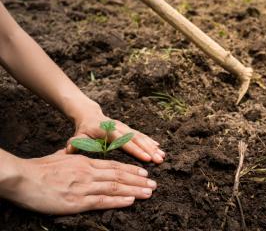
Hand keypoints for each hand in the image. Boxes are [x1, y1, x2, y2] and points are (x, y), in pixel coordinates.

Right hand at [1, 150, 156, 214]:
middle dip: (138, 180)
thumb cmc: (40, 168)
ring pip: (115, 187)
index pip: (113, 165)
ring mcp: (84, 187)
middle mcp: (89, 173)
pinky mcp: (77, 201)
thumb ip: (72, 156)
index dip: (131, 169)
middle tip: (154, 184)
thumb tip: (74, 152)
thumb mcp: (60, 158)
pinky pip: (102, 200)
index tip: (144, 172)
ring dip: (134, 190)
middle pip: (119, 176)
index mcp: (85, 162)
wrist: (23, 177)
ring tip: (149, 192)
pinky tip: (131, 200)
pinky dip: (118, 200)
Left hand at [67, 102, 164, 163]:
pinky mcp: (127, 128)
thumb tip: (69, 151)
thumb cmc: (84, 129)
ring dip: (152, 146)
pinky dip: (150, 141)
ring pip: (141, 137)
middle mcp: (119, 128)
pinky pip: (140, 134)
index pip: (123, 142)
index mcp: (108, 131)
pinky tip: (158, 147)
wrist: (89, 114)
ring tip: (162, 156)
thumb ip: (76, 143)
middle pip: (136, 139)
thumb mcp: (78, 135)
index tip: (146, 159)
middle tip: (160, 160)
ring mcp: (124, 127)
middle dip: (149, 150)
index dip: (135, 150)